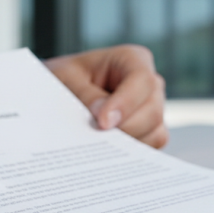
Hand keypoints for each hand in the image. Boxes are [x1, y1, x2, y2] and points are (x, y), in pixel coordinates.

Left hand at [45, 44, 167, 148]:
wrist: (57, 94)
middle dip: (125, 129)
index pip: (142, 80)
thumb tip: (107, 120)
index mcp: (131, 59)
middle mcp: (148, 83)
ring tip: (97, 144)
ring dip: (127, 143)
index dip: (126, 103)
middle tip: (95, 139)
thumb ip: (86, 96)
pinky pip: (151, 146)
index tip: (103, 123)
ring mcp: (152, 108)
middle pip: (153, 110)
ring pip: (156, 131)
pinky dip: (131, 153)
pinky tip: (106, 151)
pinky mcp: (150, 130)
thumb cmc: (65, 78)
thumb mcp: (66, 79)